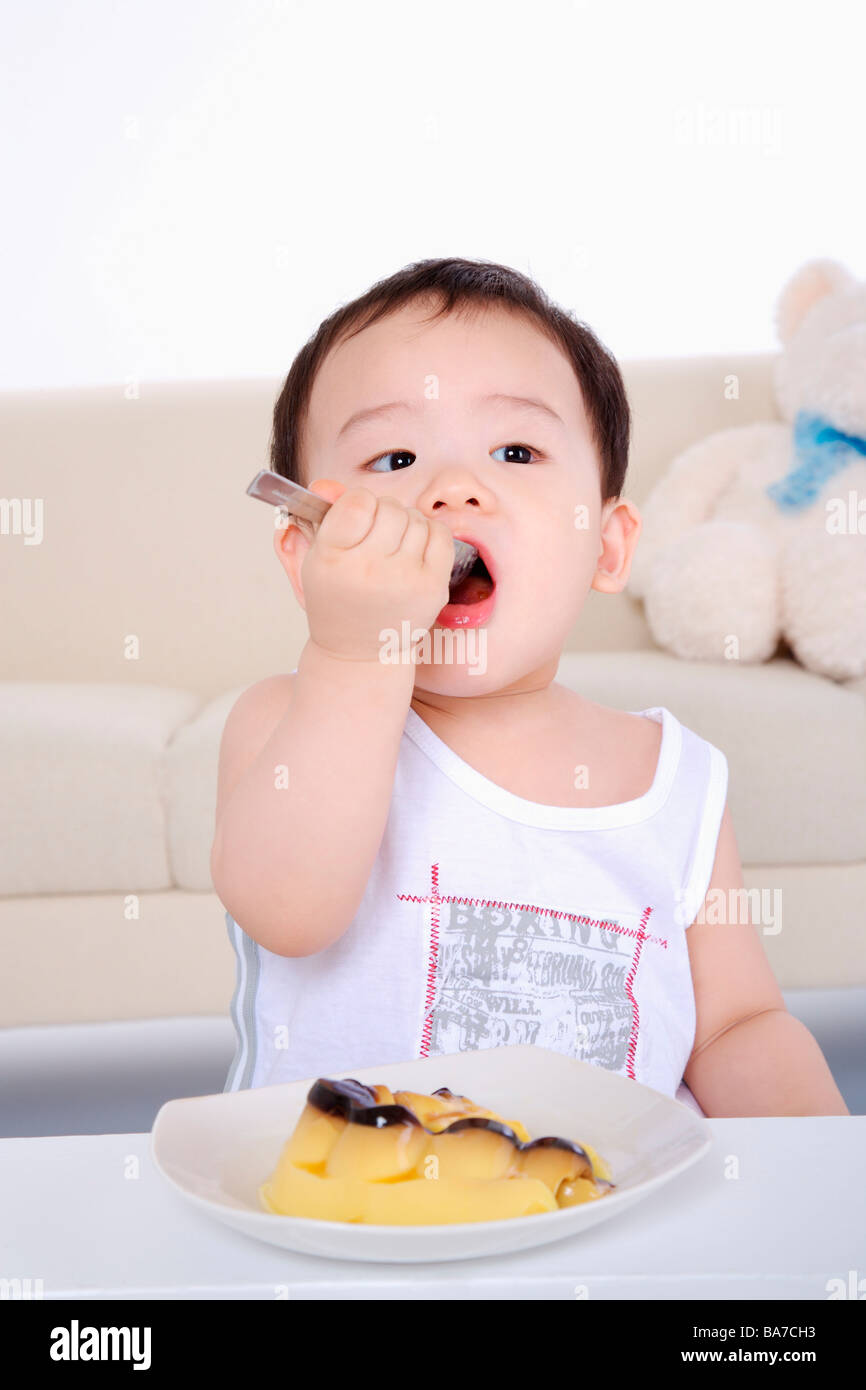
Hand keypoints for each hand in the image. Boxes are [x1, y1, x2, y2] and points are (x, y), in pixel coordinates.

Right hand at [293, 481, 454, 662]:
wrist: (360, 651)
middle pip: (389, 507)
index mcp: (333, 560)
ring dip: (405, 523)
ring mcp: (405, 580)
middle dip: (383, 513)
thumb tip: (327, 483)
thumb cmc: (338, 599)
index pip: (357, 501)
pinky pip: (440, 533)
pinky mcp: (433, 587)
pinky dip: (428, 533)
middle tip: (375, 535)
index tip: (355, 518)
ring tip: (393, 546)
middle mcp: (369, 570)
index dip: (357, 503)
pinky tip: (414, 549)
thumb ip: (322, 515)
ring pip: (415, 518)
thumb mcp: (317, 559)